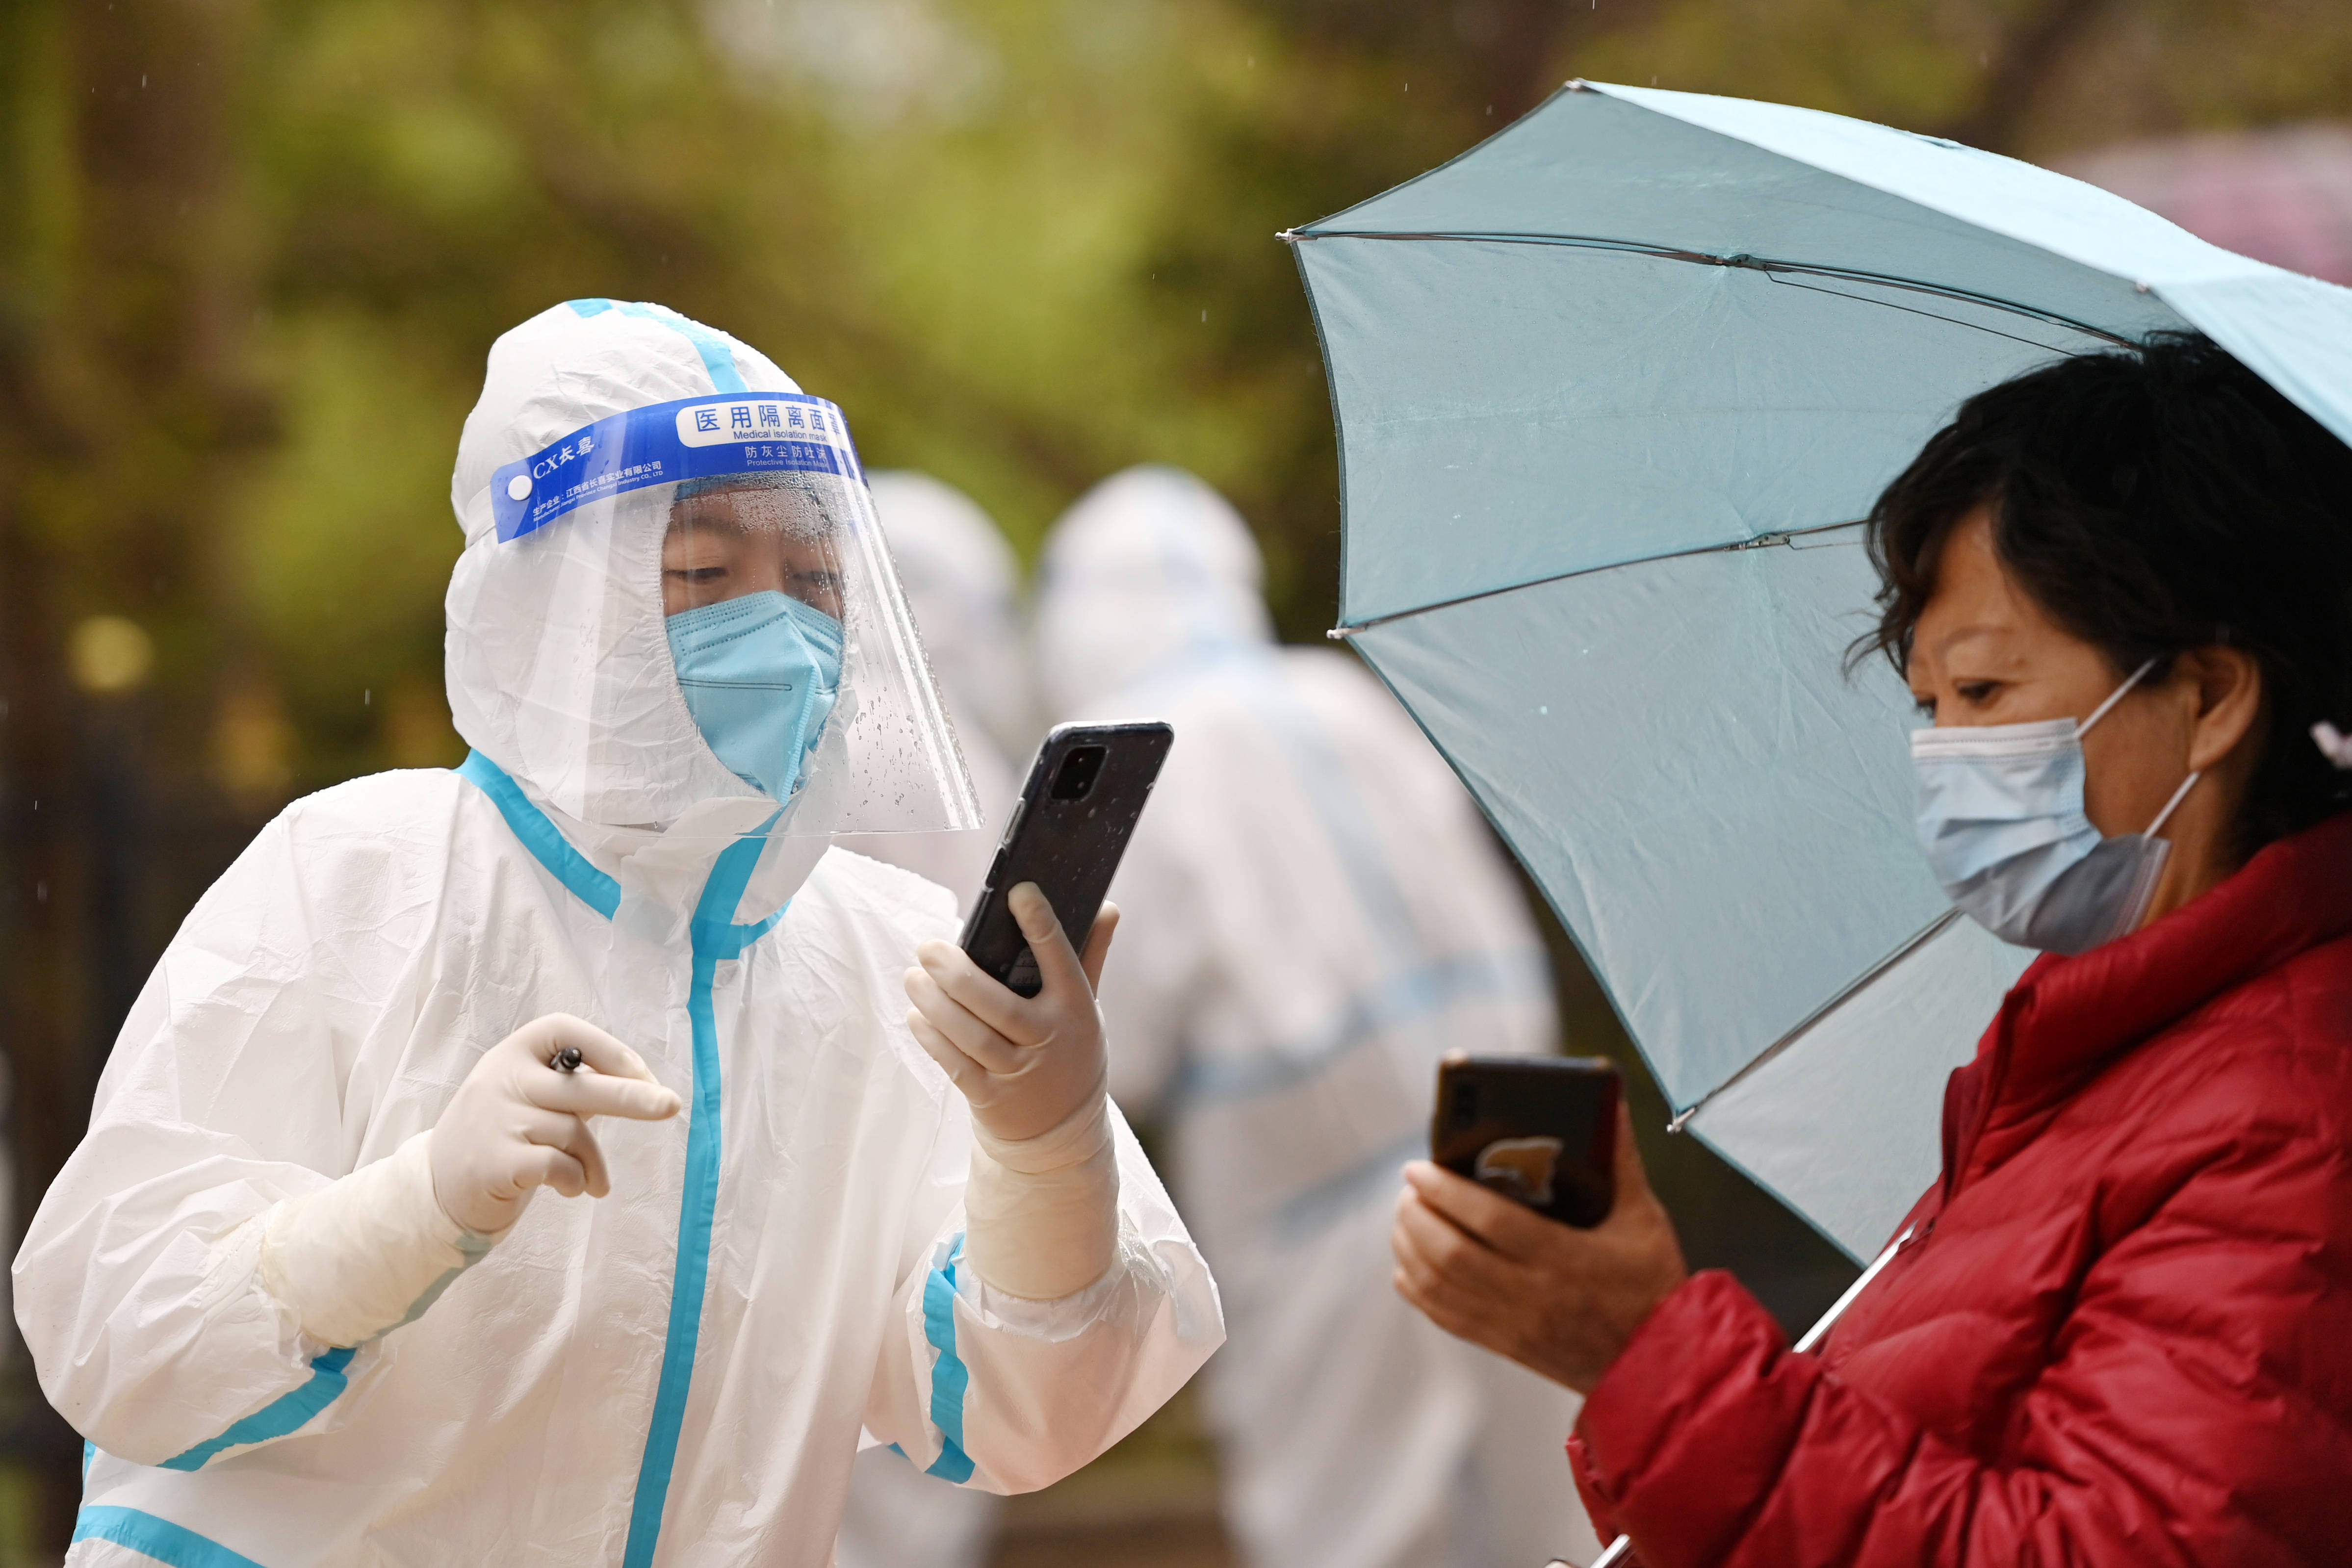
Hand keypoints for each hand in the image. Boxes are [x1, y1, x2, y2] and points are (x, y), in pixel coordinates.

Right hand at [430, 1013, 681, 1234]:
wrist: (436, 1188)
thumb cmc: (501, 1135)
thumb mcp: (529, 1096)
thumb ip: (572, 1086)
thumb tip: (641, 1084)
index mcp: (513, 1053)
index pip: (565, 1031)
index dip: (610, 1050)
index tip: (642, 1074)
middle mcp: (502, 1078)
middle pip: (581, 1085)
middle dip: (632, 1097)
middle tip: (671, 1105)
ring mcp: (496, 1119)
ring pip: (573, 1132)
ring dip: (594, 1162)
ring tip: (595, 1182)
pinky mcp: (495, 1161)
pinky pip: (557, 1165)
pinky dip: (575, 1179)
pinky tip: (573, 1189)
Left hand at [904, 884, 1118, 1143]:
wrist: (1064, 1130)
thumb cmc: (1069, 1049)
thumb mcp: (1087, 1008)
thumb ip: (1091, 957)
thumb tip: (1108, 907)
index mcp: (1075, 1008)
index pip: (1061, 959)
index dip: (1041, 925)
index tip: (1019, 892)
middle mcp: (1050, 1040)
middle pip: (999, 1005)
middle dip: (958, 975)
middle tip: (927, 948)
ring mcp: (1021, 1072)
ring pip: (972, 1036)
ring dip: (936, 1005)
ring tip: (912, 977)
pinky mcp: (992, 1098)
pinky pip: (956, 1065)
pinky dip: (933, 1039)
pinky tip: (917, 1015)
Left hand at [1392, 1102, 1686, 1392]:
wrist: (1661, 1363)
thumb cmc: (1653, 1283)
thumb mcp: (1643, 1218)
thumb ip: (1621, 1161)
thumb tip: (1610, 1105)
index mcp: (1565, 1257)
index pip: (1490, 1220)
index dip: (1446, 1191)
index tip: (1418, 1167)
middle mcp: (1533, 1295)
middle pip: (1451, 1254)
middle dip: (1417, 1216)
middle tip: (1408, 1188)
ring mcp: (1515, 1325)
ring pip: (1440, 1288)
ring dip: (1410, 1248)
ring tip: (1405, 1216)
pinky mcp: (1507, 1347)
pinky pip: (1447, 1319)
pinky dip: (1418, 1290)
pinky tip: (1408, 1265)